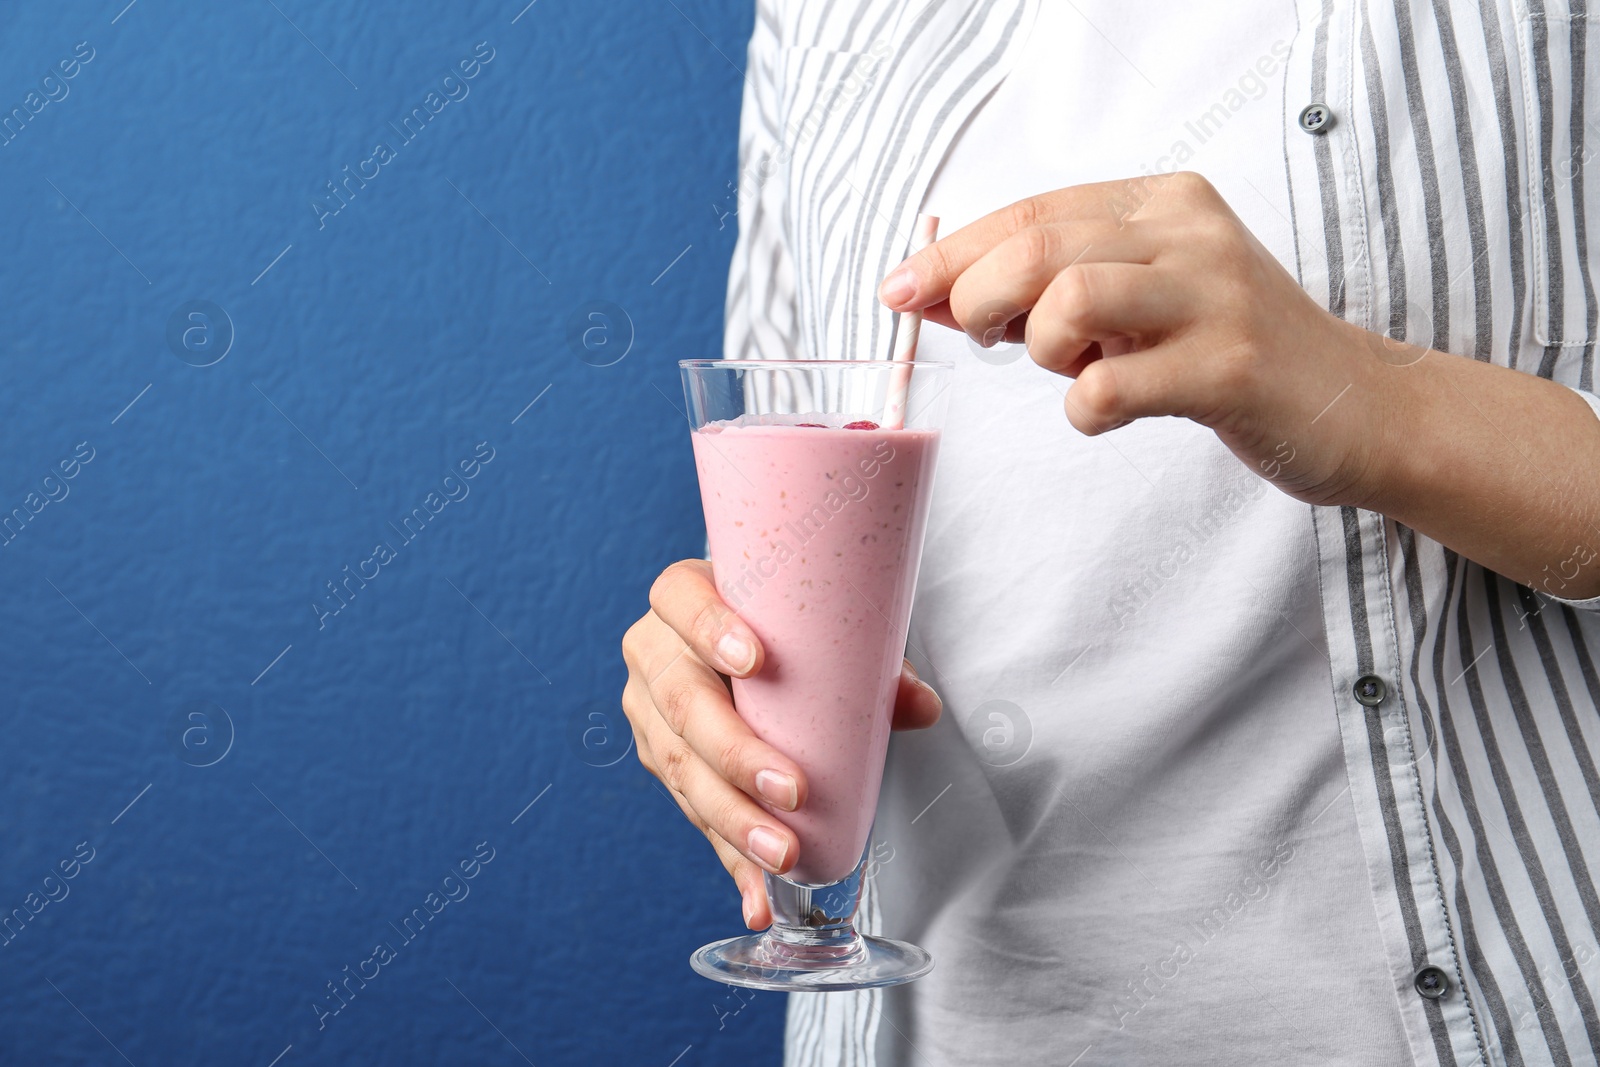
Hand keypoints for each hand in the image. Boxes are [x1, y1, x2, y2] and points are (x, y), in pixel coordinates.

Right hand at [620, 559, 942, 928]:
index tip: (754, 662)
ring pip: (680, 770)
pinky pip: (696, 817)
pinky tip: (758, 899)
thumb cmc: (785, 627)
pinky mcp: (664, 766)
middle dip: (736, 755)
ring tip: (784, 855)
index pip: (680, 600)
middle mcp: (654, 654)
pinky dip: (732, 860)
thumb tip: (920, 707)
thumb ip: (872, 663)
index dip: (708, 628)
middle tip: (792, 790)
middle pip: (682, 703)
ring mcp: (651, 714)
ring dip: (734, 821)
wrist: (748, 642)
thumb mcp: (821, 629)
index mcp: (681, 598)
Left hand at [879, 171, 1393, 507]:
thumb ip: (1049, 289)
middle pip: (1038, 248)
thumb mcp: (1142, 298)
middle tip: (982, 339)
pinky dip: (1084, 409)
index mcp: (1164, 204)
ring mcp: (1215, 298)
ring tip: (1072, 369)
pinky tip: (1107, 410)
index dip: (951, 253)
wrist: (1357, 403)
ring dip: (1041, 350)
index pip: (1031, 212)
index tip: (899, 290)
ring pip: (1069, 300)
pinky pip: (1110, 388)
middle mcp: (1191, 235)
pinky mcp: (1231, 369)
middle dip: (976, 297)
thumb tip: (933, 293)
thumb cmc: (1227, 350)